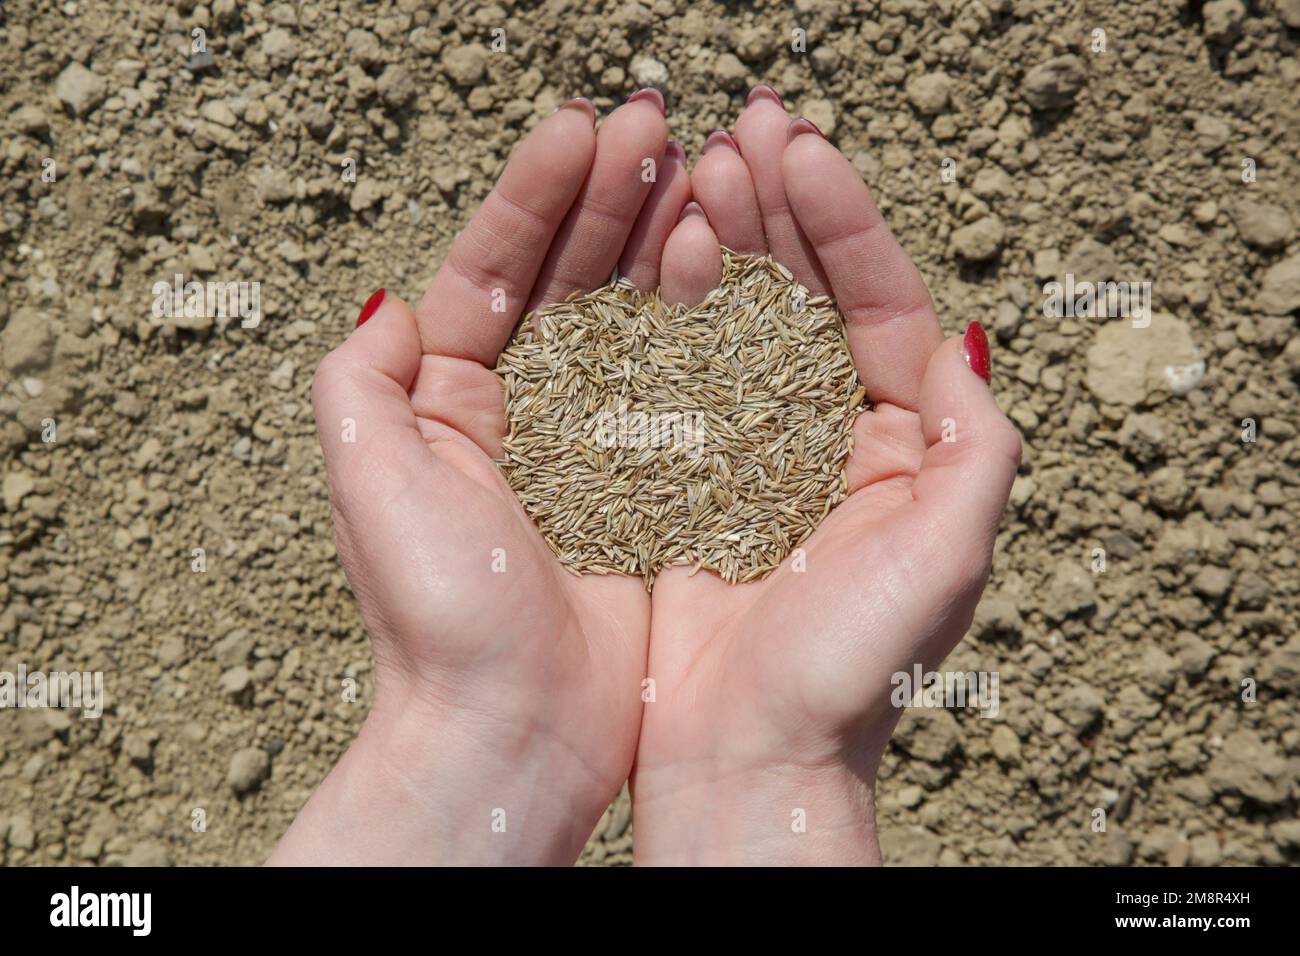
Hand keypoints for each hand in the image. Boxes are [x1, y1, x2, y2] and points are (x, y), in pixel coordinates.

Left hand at [273, 92, 697, 864]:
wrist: (515, 735)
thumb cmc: (439, 620)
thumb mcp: (368, 481)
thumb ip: (361, 380)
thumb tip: (396, 305)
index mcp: (447, 404)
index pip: (495, 271)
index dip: (536, 196)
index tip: (581, 132)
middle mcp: (522, 417)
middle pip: (569, 281)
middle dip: (607, 196)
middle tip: (655, 126)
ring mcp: (596, 448)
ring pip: (633, 321)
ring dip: (660, 241)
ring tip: (700, 175)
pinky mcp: (657, 486)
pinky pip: (685, 388)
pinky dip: (707, 328)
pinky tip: (732, 273)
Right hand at [630, 88, 1021, 864]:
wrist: (746, 760)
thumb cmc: (850, 674)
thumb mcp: (946, 558)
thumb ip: (976, 449)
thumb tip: (962, 343)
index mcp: (905, 449)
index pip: (881, 306)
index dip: (845, 224)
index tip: (798, 153)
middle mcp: (832, 440)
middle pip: (809, 298)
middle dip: (781, 210)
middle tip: (741, 131)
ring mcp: (754, 453)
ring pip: (741, 323)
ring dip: (723, 241)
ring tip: (695, 170)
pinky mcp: (686, 476)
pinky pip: (679, 374)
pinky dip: (668, 312)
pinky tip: (654, 258)